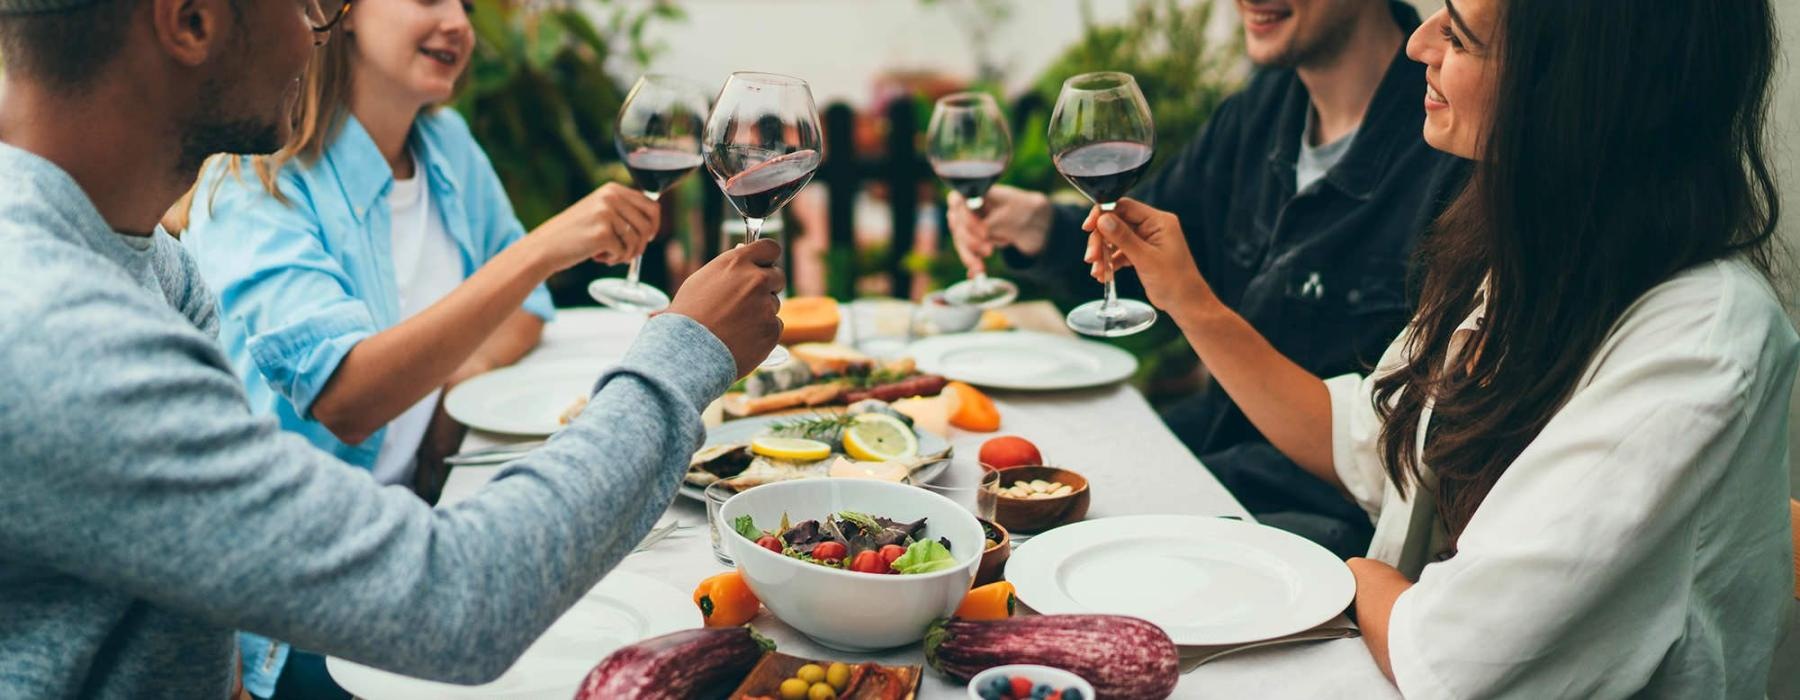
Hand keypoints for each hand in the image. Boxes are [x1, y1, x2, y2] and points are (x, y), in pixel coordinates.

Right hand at [528, 183, 659, 270]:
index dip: (654, 226)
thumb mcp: (599, 211)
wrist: (545, 246)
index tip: (647, 238)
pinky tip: (598, 257)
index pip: (652, 205)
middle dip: (641, 244)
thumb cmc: (575, 233)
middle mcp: (611, 197)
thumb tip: (653, 223)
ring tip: (609, 255)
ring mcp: (606, 214)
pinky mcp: (602, 233)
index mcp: (612, 189)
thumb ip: (623, 210)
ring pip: (637, 241)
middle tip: (626, 253)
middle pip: (648, 225)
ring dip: (626, 254)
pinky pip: (624, 252)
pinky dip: (614, 260)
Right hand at [667, 239, 785, 377]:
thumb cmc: (688, 316)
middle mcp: (756, 280)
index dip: (768, 258)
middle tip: (748, 300)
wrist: (688, 351)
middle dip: (768, 286)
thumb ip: (729, 267)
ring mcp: (766, 305)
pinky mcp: (772, 329)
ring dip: (762, 311)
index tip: (765, 265)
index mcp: (737, 263)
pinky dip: (762, 333)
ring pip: (774, 304)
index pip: (770, 248)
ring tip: (735, 325)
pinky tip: (741, 339)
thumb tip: (742, 251)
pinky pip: (774, 326)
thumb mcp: (702, 280)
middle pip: (778, 276)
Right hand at [946, 184, 1053, 273]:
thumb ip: (993, 221)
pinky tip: (975, 274)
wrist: (1028, 220)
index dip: (967, 219)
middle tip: (989, 251)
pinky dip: (971, 262)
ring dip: (969, 256)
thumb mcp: (1010, 212)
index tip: (985, 232)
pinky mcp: (970, 239)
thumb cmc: (1019, 208)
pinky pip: (966, 251)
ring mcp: (966, 223)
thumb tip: (983, 229)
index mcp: (974, 192)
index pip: (957, 202)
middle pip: (956, 225)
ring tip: (980, 269)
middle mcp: (965, 207)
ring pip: (959, 241)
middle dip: (970, 241)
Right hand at [1082, 198, 1217, 312]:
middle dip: (1101, 240)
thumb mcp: (1146, 258)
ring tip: (1096, 271)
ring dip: (1103, 253)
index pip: (1124, 207)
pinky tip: (1103, 275)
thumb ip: (1123, 238)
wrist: (1185, 303)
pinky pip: (1119, 252)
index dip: (1103, 214)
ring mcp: (1146, 240)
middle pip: (1116, 223)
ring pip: (1115, 238)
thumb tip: (1103, 219)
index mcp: (1158, 221)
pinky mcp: (1141, 253)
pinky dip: (1110, 262)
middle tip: (1091, 257)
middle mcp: (1152, 227)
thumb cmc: (1175, 281)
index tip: (1088, 227)